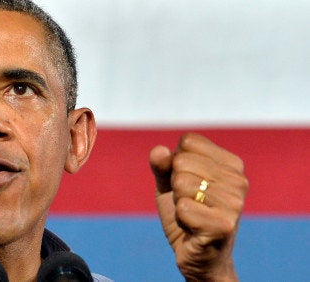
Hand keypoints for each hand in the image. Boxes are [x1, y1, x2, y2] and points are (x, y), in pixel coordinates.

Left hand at [149, 133, 248, 280]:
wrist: (199, 256)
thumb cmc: (186, 215)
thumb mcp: (169, 185)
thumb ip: (162, 165)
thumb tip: (159, 150)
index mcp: (231, 164)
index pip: (188, 141)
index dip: (176, 163)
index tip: (189, 184)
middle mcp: (238, 180)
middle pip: (182, 161)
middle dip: (176, 184)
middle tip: (190, 203)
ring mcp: (234, 203)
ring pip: (181, 184)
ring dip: (179, 203)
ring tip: (193, 215)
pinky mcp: (223, 225)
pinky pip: (182, 208)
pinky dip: (181, 219)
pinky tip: (193, 228)